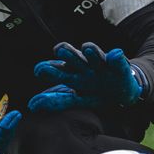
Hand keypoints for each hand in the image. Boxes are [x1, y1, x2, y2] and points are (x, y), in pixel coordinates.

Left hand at [29, 42, 143, 111]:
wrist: (121, 90)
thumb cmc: (95, 91)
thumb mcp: (77, 99)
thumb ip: (57, 101)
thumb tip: (32, 105)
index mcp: (72, 74)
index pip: (57, 69)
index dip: (48, 69)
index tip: (39, 70)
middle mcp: (83, 65)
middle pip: (73, 57)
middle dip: (67, 54)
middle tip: (60, 51)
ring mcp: (100, 64)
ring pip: (92, 53)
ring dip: (90, 50)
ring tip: (87, 48)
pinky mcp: (117, 64)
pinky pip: (117, 60)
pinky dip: (115, 57)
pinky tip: (114, 55)